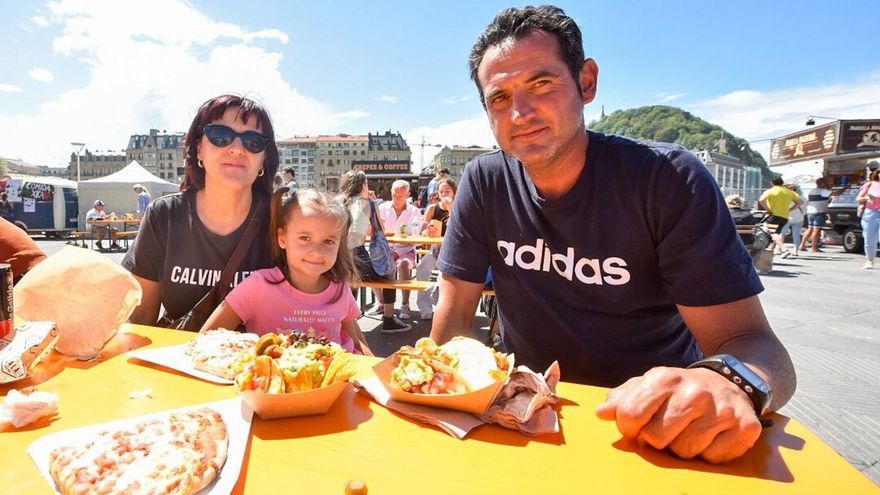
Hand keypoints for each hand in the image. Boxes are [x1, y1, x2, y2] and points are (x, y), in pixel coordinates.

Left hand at [595, 366, 761, 462]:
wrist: (731, 380)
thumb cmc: (681, 390)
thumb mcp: (650, 385)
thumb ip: (623, 398)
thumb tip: (601, 413)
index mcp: (665, 379)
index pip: (629, 415)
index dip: (629, 426)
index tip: (638, 424)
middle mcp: (694, 392)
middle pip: (656, 438)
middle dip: (658, 438)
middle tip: (670, 425)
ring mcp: (722, 410)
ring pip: (685, 451)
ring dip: (685, 446)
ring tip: (692, 428)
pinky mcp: (745, 427)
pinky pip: (713, 457)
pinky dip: (711, 452)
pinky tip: (713, 434)